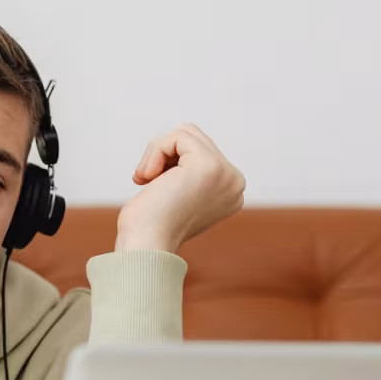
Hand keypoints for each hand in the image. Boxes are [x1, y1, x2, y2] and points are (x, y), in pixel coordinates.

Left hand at [116, 123, 244, 252]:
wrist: (145, 246)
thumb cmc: (149, 225)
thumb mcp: (177, 192)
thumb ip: (188, 171)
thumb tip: (181, 145)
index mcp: (231, 190)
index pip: (199, 149)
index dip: (170, 161)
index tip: (158, 190)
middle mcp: (235, 182)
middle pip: (194, 137)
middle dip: (163, 154)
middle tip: (147, 181)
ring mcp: (226, 173)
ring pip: (185, 133)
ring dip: (156, 153)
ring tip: (148, 180)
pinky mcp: (209, 166)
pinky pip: (176, 136)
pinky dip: (154, 152)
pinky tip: (149, 178)